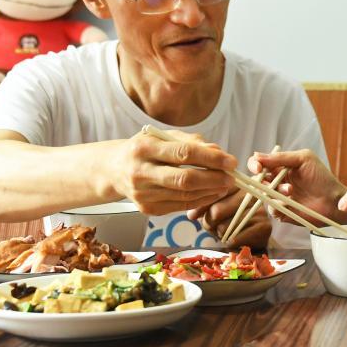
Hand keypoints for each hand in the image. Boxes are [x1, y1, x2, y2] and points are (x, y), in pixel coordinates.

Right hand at [110, 129, 235, 215]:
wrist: (115, 169)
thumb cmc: (146, 149)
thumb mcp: (164, 136)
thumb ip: (192, 142)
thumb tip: (219, 152)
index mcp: (144, 148)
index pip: (183, 154)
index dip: (211, 159)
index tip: (231, 161)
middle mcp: (140, 172)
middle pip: (185, 179)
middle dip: (214, 179)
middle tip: (232, 177)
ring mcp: (142, 194)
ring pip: (185, 196)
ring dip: (211, 191)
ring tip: (226, 184)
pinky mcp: (147, 209)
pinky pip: (181, 206)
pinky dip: (200, 200)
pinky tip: (212, 193)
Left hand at [187, 188, 271, 248]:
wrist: (255, 237)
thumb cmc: (232, 219)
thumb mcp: (217, 208)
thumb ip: (204, 206)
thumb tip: (191, 215)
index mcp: (239, 185)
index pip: (215, 192)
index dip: (201, 205)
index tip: (193, 216)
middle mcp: (251, 194)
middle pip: (217, 210)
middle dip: (208, 222)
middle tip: (210, 227)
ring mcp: (259, 210)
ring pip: (224, 226)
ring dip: (218, 233)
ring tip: (222, 233)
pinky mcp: (264, 226)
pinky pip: (236, 237)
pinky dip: (228, 242)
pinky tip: (230, 240)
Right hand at [248, 149, 346, 225]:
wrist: (333, 200)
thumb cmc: (321, 178)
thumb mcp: (303, 159)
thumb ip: (280, 157)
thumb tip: (256, 155)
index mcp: (280, 167)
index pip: (259, 163)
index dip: (254, 164)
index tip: (258, 167)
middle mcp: (276, 182)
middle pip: (256, 180)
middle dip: (261, 180)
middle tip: (269, 180)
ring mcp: (278, 197)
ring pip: (263, 194)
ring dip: (274, 190)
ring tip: (290, 190)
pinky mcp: (282, 212)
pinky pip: (271, 208)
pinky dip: (277, 204)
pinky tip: (290, 202)